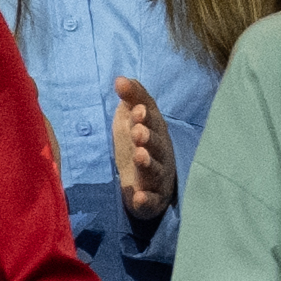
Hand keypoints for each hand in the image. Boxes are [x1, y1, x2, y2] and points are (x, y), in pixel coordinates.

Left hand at [105, 74, 177, 232]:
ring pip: (155, 172)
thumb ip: (132, 98)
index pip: (153, 122)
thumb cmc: (140, 145)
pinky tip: (139, 197)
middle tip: (138, 131)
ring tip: (139, 156)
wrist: (150, 183)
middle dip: (148, 138)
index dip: (146, 117)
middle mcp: (160, 155)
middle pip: (157, 146)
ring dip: (148, 164)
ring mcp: (157, 179)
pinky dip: (146, 200)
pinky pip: (151, 201)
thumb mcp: (134, 119)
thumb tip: (120, 79)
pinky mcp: (152, 200)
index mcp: (156, 134)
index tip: (137, 110)